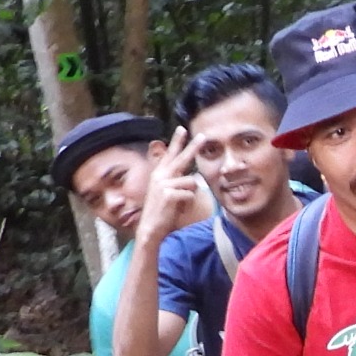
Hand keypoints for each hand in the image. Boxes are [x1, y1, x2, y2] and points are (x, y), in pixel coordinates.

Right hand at [141, 128, 209, 243]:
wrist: (151, 227)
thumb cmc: (161, 211)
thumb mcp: (165, 192)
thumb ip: (175, 181)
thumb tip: (192, 177)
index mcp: (159, 174)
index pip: (170, 155)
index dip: (176, 141)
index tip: (182, 128)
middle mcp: (160, 176)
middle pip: (181, 158)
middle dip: (193, 146)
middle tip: (204, 136)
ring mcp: (164, 184)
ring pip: (192, 182)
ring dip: (190, 193)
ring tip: (179, 202)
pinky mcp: (169, 194)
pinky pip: (190, 194)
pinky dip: (188, 202)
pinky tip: (177, 207)